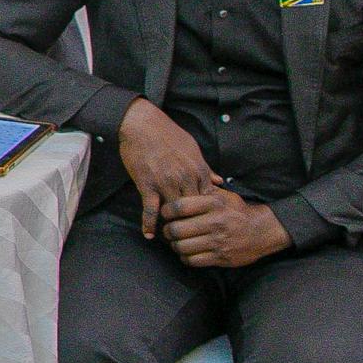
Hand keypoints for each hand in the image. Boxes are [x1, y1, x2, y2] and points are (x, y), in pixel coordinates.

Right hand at [116, 99, 217, 239]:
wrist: (142, 125)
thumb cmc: (168, 134)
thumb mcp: (193, 149)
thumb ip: (206, 168)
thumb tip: (221, 181)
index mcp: (198, 170)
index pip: (208, 198)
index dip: (208, 212)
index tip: (207, 222)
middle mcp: (185, 179)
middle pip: (193, 209)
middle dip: (192, 222)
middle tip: (191, 236)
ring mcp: (166, 183)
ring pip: (174, 212)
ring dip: (172, 225)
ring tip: (172, 238)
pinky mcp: (148, 185)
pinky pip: (150, 209)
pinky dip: (149, 224)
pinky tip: (149, 234)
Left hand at [160, 185, 289, 269]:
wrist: (262, 231)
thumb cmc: (237, 211)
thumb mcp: (224, 196)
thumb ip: (203, 191)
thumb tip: (179, 186)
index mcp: (214, 204)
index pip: (179, 206)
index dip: (166, 211)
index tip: (166, 213)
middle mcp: (216, 222)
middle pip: (176, 229)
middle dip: (167, 231)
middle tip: (168, 230)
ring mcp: (219, 241)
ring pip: (182, 247)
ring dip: (175, 246)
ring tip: (176, 242)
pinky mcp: (221, 257)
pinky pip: (192, 260)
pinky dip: (185, 257)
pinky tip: (187, 252)